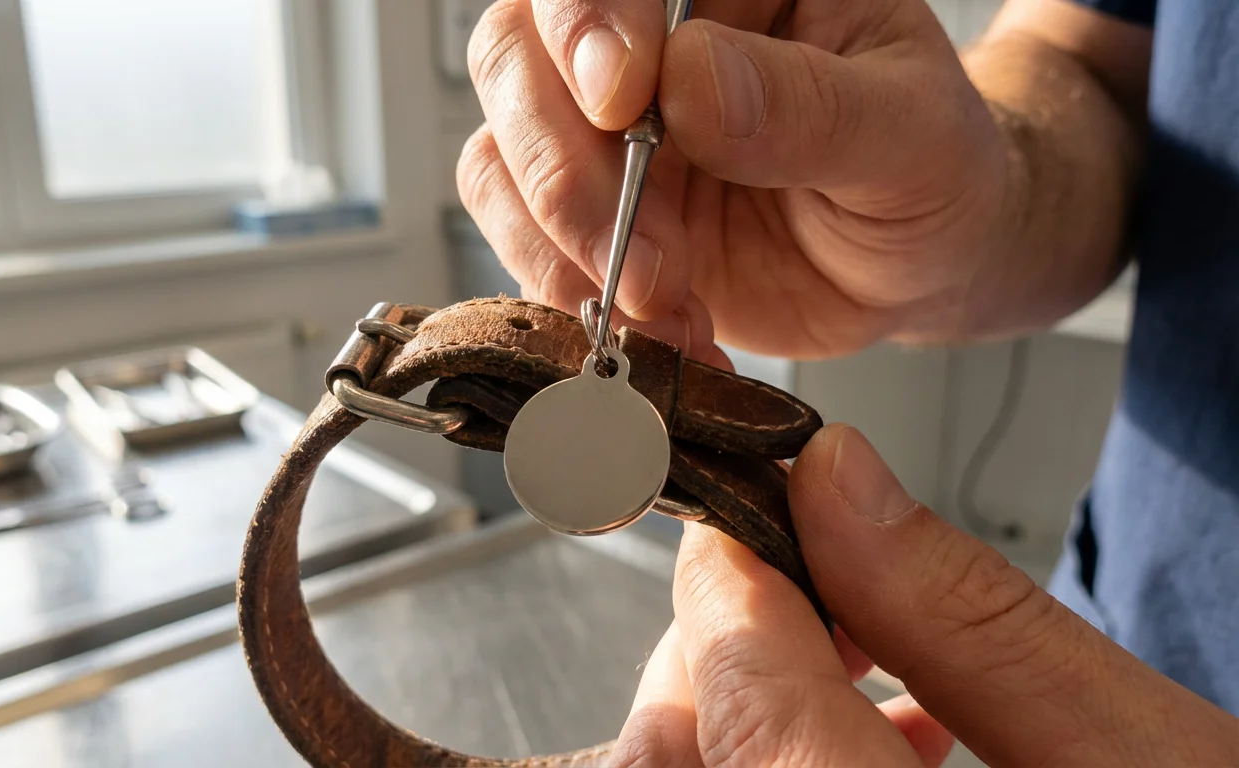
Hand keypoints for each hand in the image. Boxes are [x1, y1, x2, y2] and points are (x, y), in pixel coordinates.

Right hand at [459, 0, 1011, 360]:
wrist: (917, 264)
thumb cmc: (930, 174)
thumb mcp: (909, 135)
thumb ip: (809, 107)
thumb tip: (691, 84)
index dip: (588, 23)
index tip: (623, 105)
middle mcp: (651, 36)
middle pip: (519, 49)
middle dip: (564, 163)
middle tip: (646, 253)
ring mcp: (605, 124)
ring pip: (502, 146)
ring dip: (563, 240)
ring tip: (663, 300)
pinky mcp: (586, 205)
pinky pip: (517, 230)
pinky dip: (564, 286)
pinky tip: (649, 321)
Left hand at [611, 425, 1238, 766]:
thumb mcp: (1162, 766)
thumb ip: (980, 623)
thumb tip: (842, 485)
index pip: (749, 722)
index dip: (732, 596)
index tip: (754, 522)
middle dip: (719, 666)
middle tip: (796, 591)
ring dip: (746, 726)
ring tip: (849, 660)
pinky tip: (887, 748)